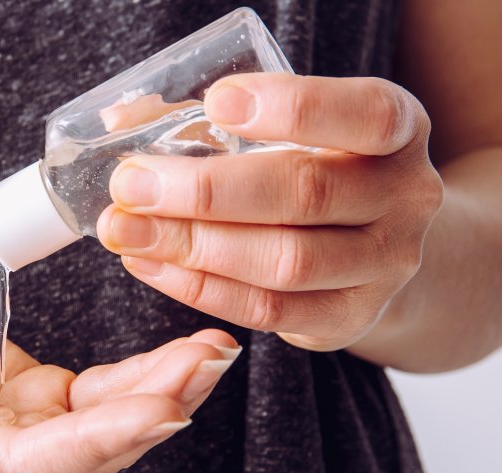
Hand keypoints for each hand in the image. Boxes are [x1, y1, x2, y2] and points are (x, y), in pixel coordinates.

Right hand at [0, 282, 238, 472]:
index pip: (34, 470)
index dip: (101, 439)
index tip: (162, 405)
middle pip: (85, 455)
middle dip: (153, 411)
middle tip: (210, 365)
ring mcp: (10, 443)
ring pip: (101, 431)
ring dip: (159, 393)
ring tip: (210, 353)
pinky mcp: (25, 405)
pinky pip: (93, 398)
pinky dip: (137, 380)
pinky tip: (177, 358)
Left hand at [97, 73, 443, 351]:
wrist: (376, 247)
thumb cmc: (314, 169)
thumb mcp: (288, 131)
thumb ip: (212, 120)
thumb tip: (120, 120)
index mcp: (397, 131)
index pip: (364, 115)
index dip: (292, 107)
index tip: (216, 103)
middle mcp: (405, 197)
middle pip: (305, 193)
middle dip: (206, 191)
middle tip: (132, 185)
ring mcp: (385, 265)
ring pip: (284, 262)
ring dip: (192, 247)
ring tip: (126, 231)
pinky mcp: (348, 317)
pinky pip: (268, 310)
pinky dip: (200, 288)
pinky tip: (149, 265)